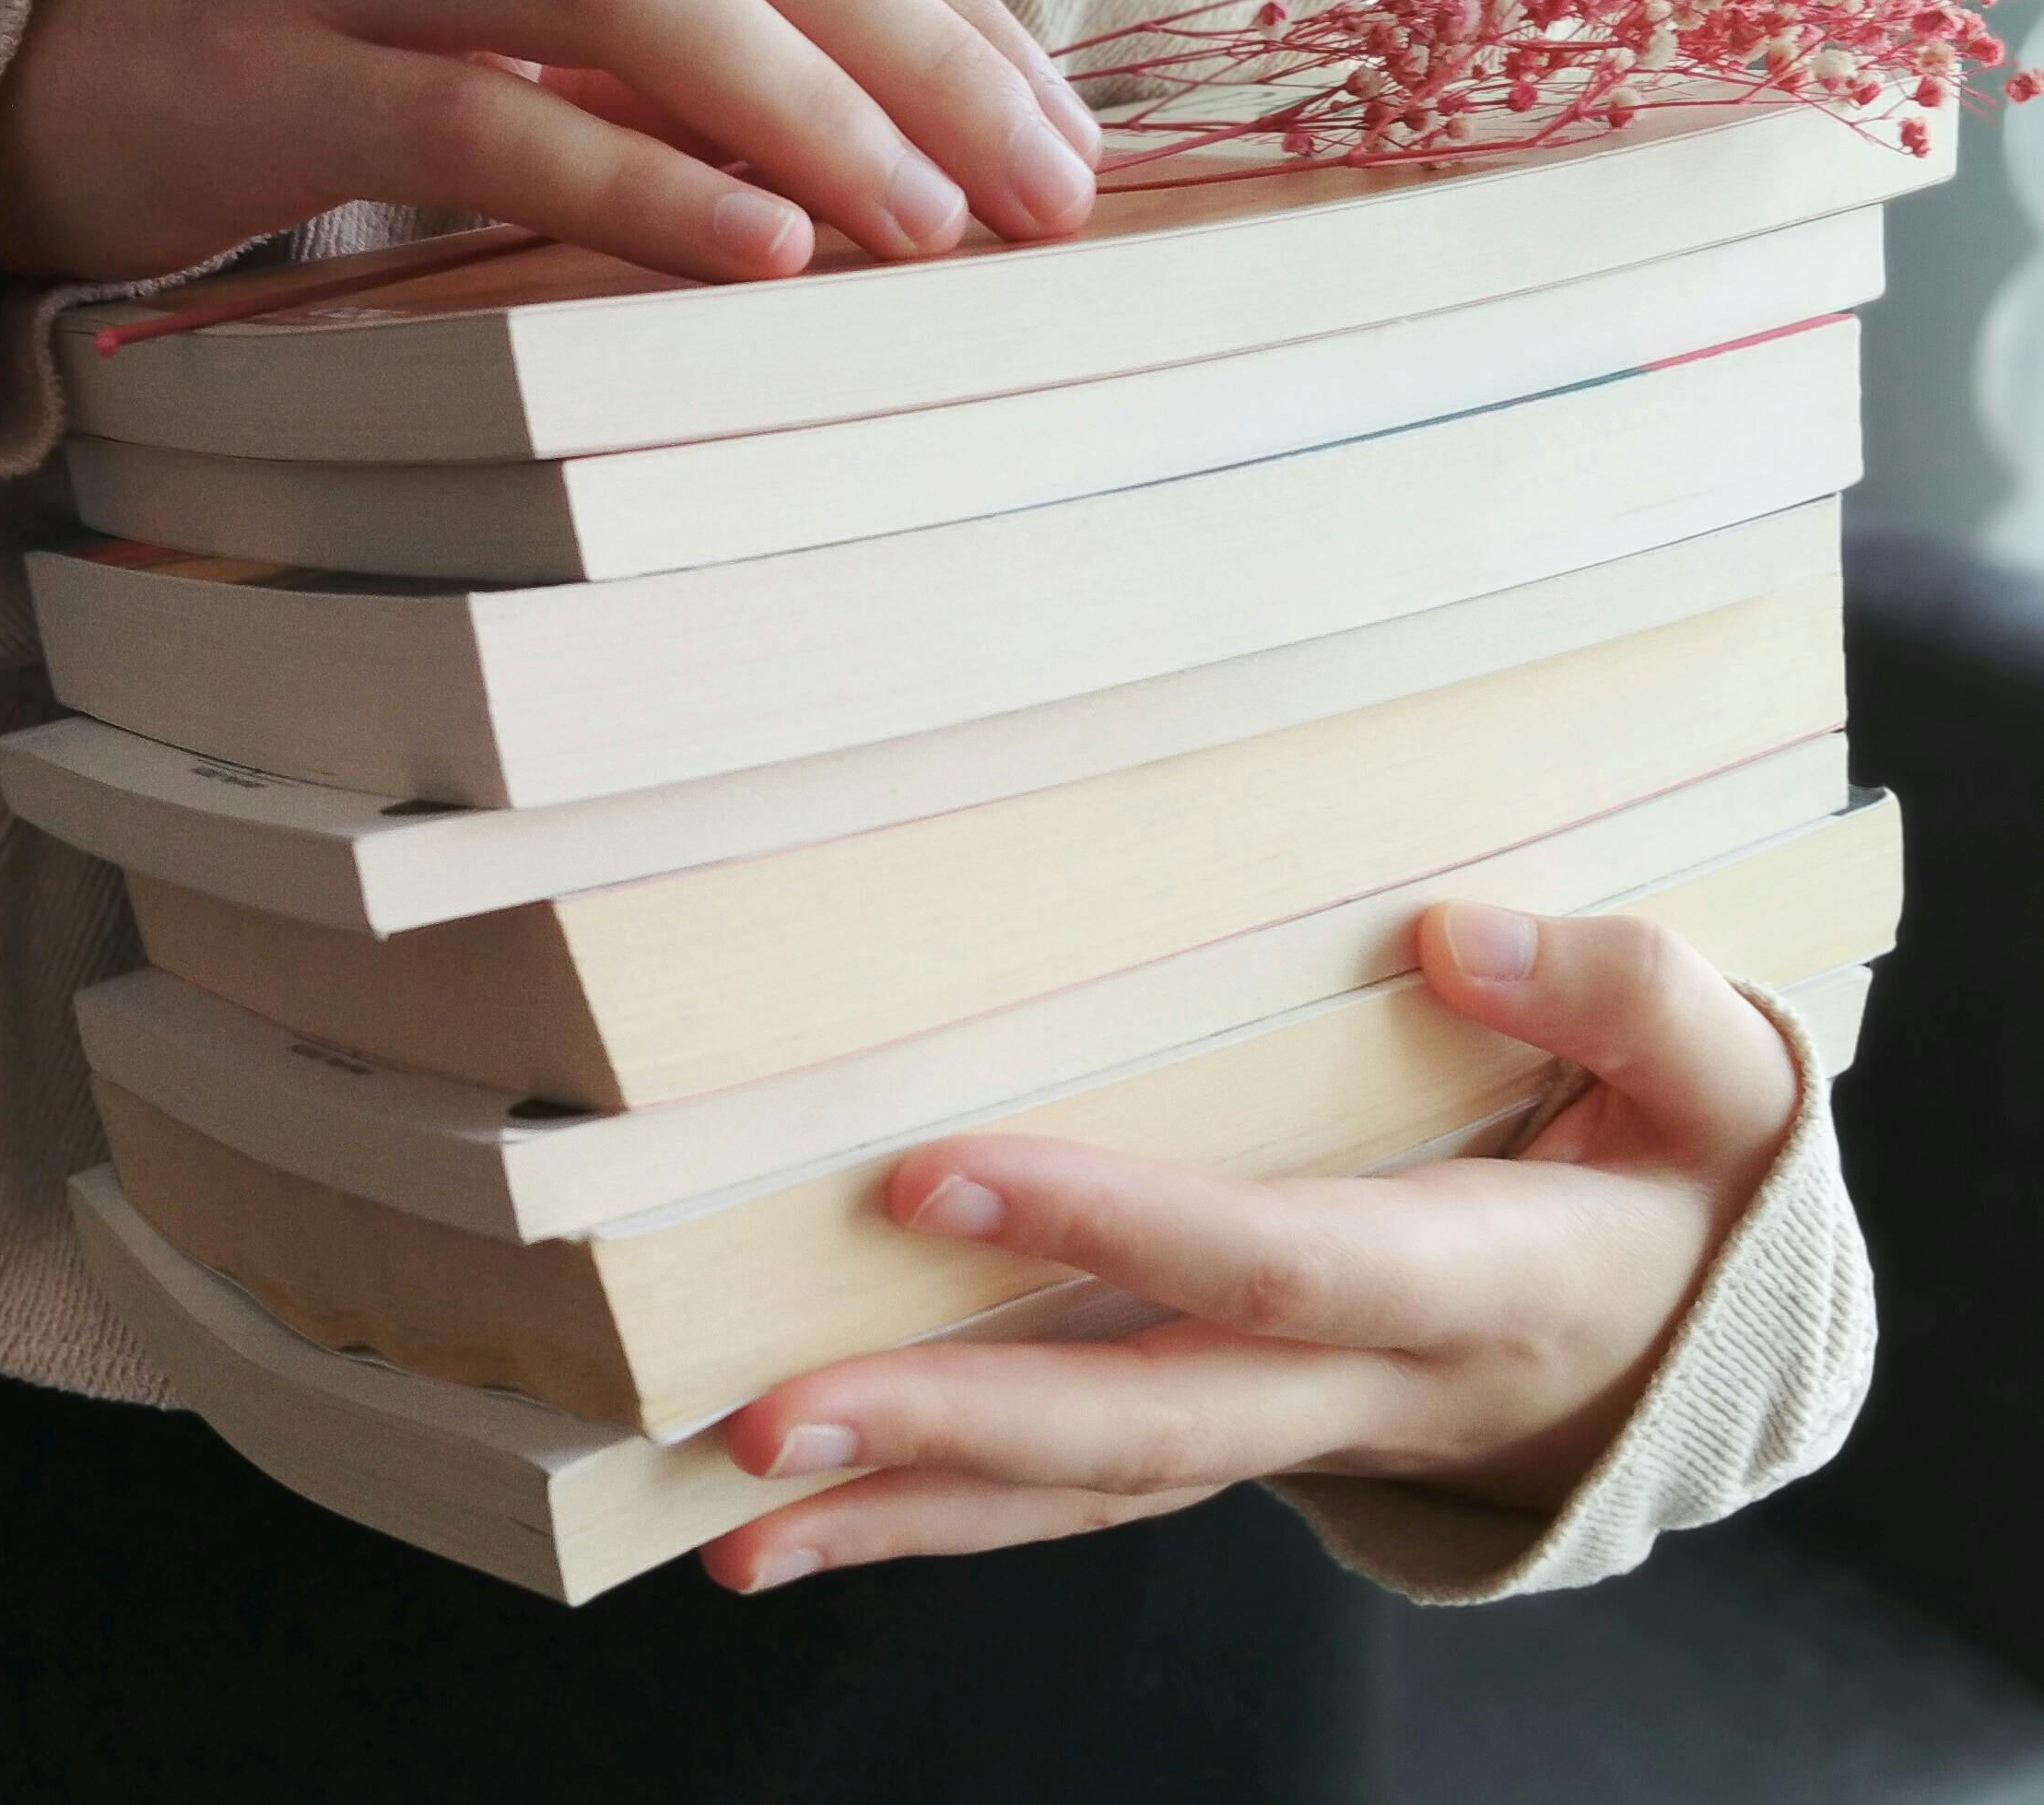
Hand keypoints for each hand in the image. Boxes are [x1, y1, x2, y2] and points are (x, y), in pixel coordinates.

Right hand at [0, 0, 1098, 285]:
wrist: (31, 68)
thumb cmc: (315, 49)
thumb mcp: (506, 9)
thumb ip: (666, 37)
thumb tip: (888, 138)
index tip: (1057, 130)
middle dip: (917, 50)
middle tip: (1040, 193)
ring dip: (802, 105)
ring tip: (925, 227)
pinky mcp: (265, 69)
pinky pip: (481, 112)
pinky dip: (636, 179)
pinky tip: (756, 250)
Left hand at [700, 901, 1803, 1593]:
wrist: (1685, 1342)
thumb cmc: (1676, 1174)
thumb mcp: (1718, 1077)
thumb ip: (1619, 995)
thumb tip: (1453, 938)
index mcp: (1480, 1281)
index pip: (1279, 1262)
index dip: (1117, 1225)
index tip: (939, 1178)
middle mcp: (1367, 1388)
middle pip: (1150, 1423)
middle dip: (958, 1422)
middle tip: (772, 1417)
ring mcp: (1293, 1429)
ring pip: (1097, 1492)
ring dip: (917, 1511)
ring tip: (739, 1516)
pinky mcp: (1239, 1428)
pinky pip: (1092, 1489)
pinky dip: (952, 1514)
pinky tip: (818, 1519)